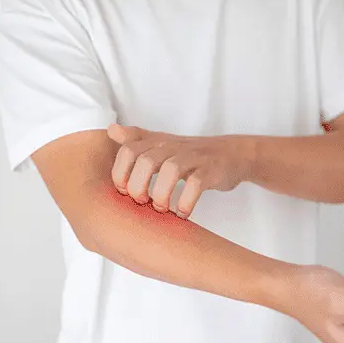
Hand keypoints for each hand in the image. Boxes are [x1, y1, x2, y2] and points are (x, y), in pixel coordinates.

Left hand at [107, 123, 254, 218]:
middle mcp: (174, 147)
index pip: (129, 150)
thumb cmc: (192, 155)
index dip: (121, 172)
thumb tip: (110, 129)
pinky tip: (183, 213)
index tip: (124, 192)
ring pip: (171, 170)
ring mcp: (194, 157)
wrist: (233, 154)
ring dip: (162, 194)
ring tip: (162, 209)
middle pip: (146, 160)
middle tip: (143, 203)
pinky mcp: (212, 169)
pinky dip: (186, 201)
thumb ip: (137, 139)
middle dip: (139, 186)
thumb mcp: (164, 144)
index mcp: (158, 142)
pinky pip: (197, 184)